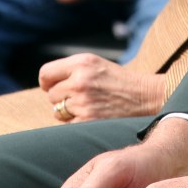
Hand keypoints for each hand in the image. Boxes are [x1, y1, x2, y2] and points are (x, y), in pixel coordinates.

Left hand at [39, 53, 166, 120]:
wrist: (143, 96)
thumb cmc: (116, 80)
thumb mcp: (95, 64)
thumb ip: (70, 69)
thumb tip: (45, 84)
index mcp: (82, 62)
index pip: (45, 74)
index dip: (47, 82)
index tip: (53, 86)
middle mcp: (80, 80)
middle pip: (51, 94)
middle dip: (62, 97)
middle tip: (81, 96)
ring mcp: (83, 102)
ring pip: (58, 111)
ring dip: (68, 111)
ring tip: (89, 105)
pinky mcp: (87, 120)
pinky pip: (68, 125)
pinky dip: (77, 122)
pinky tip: (92, 115)